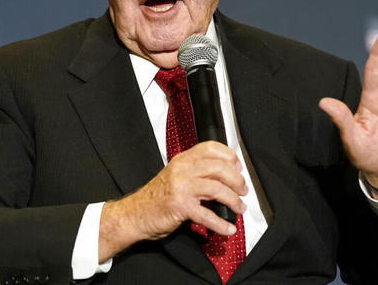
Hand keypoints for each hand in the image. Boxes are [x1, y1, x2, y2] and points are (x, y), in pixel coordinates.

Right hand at [98, 141, 246, 261]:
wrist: (134, 214)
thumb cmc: (156, 197)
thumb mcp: (175, 176)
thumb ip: (195, 171)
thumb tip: (224, 175)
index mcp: (182, 159)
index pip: (210, 148)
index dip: (229, 156)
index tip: (238, 167)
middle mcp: (182, 169)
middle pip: (219, 168)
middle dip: (237, 180)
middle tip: (243, 190)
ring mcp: (181, 187)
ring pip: (217, 188)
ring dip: (233, 200)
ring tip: (239, 207)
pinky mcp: (180, 206)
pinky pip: (207, 215)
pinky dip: (221, 224)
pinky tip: (228, 228)